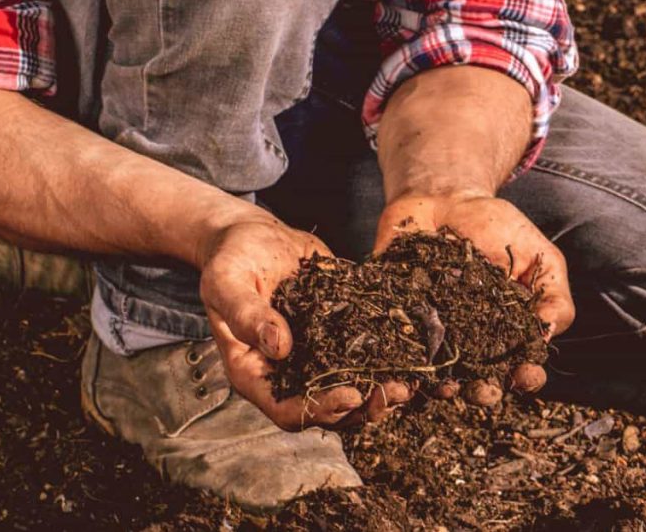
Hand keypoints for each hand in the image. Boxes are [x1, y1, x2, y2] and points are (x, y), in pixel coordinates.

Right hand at [198, 218, 412, 430]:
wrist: (254, 236)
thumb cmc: (231, 260)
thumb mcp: (227, 281)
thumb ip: (246, 313)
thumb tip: (279, 347)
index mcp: (254, 371)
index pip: (287, 409)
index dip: (320, 409)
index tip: (350, 395)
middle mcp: (288, 372)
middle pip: (327, 409)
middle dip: (364, 407)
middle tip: (395, 392)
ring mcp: (316, 356)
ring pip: (353, 389)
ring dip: (382, 391)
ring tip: (412, 381)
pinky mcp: (340, 333)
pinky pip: (366, 354)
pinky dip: (392, 358)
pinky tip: (418, 350)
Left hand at [374, 192, 574, 403]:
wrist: (444, 197)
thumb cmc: (498, 228)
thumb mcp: (539, 257)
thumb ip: (552, 296)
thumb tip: (548, 335)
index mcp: (506, 334)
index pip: (519, 367)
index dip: (525, 377)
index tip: (525, 376)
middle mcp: (467, 342)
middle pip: (475, 380)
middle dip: (482, 392)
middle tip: (483, 390)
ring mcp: (429, 333)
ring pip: (433, 374)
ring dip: (438, 387)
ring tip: (444, 387)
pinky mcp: (395, 318)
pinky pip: (392, 345)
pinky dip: (394, 359)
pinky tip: (400, 368)